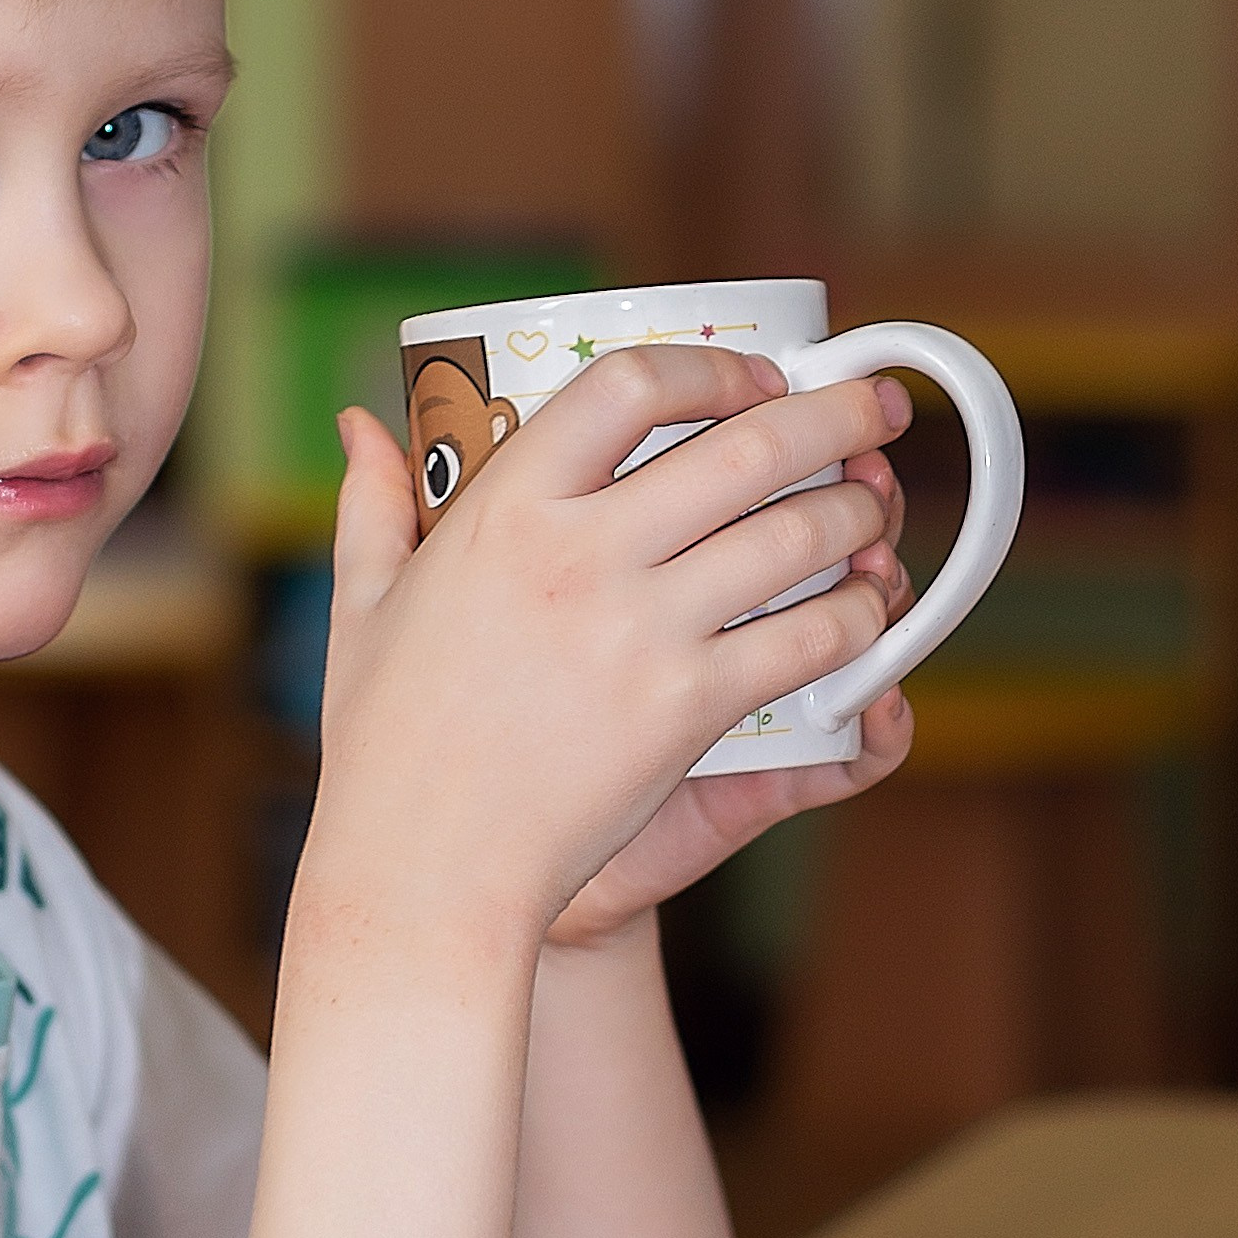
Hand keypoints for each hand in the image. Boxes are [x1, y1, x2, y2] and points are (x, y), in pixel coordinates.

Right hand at [307, 348, 910, 962]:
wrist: (425, 870)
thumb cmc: (386, 745)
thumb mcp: (364, 608)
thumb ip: (372, 508)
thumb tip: (360, 426)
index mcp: (504, 511)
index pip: (628, 385)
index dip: (712, 366)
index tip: (756, 374)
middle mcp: (580, 555)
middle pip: (745, 447)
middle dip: (832, 416)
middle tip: (874, 407)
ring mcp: (642, 631)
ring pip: (795, 538)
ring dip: (858, 513)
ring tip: (876, 506)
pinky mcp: (688, 710)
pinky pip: (807, 642)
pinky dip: (854, 620)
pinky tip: (866, 610)